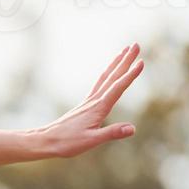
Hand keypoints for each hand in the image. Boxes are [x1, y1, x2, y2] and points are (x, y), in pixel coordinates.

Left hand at [32, 43, 143, 158]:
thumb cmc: (67, 143)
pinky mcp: (85, 105)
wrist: (46, 140)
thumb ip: (111, 133)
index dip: (130, 75)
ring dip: (116, 63)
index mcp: (98, 108)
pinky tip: (109, 73)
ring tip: (125, 51)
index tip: (141, 62)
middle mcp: (94, 101)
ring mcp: (89, 102)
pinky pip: (99, 84)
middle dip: (125, 60)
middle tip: (136, 44)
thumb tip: (132, 128)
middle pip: (112, 76)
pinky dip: (106, 74)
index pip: (118, 88)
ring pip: (105, 77)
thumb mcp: (91, 141)